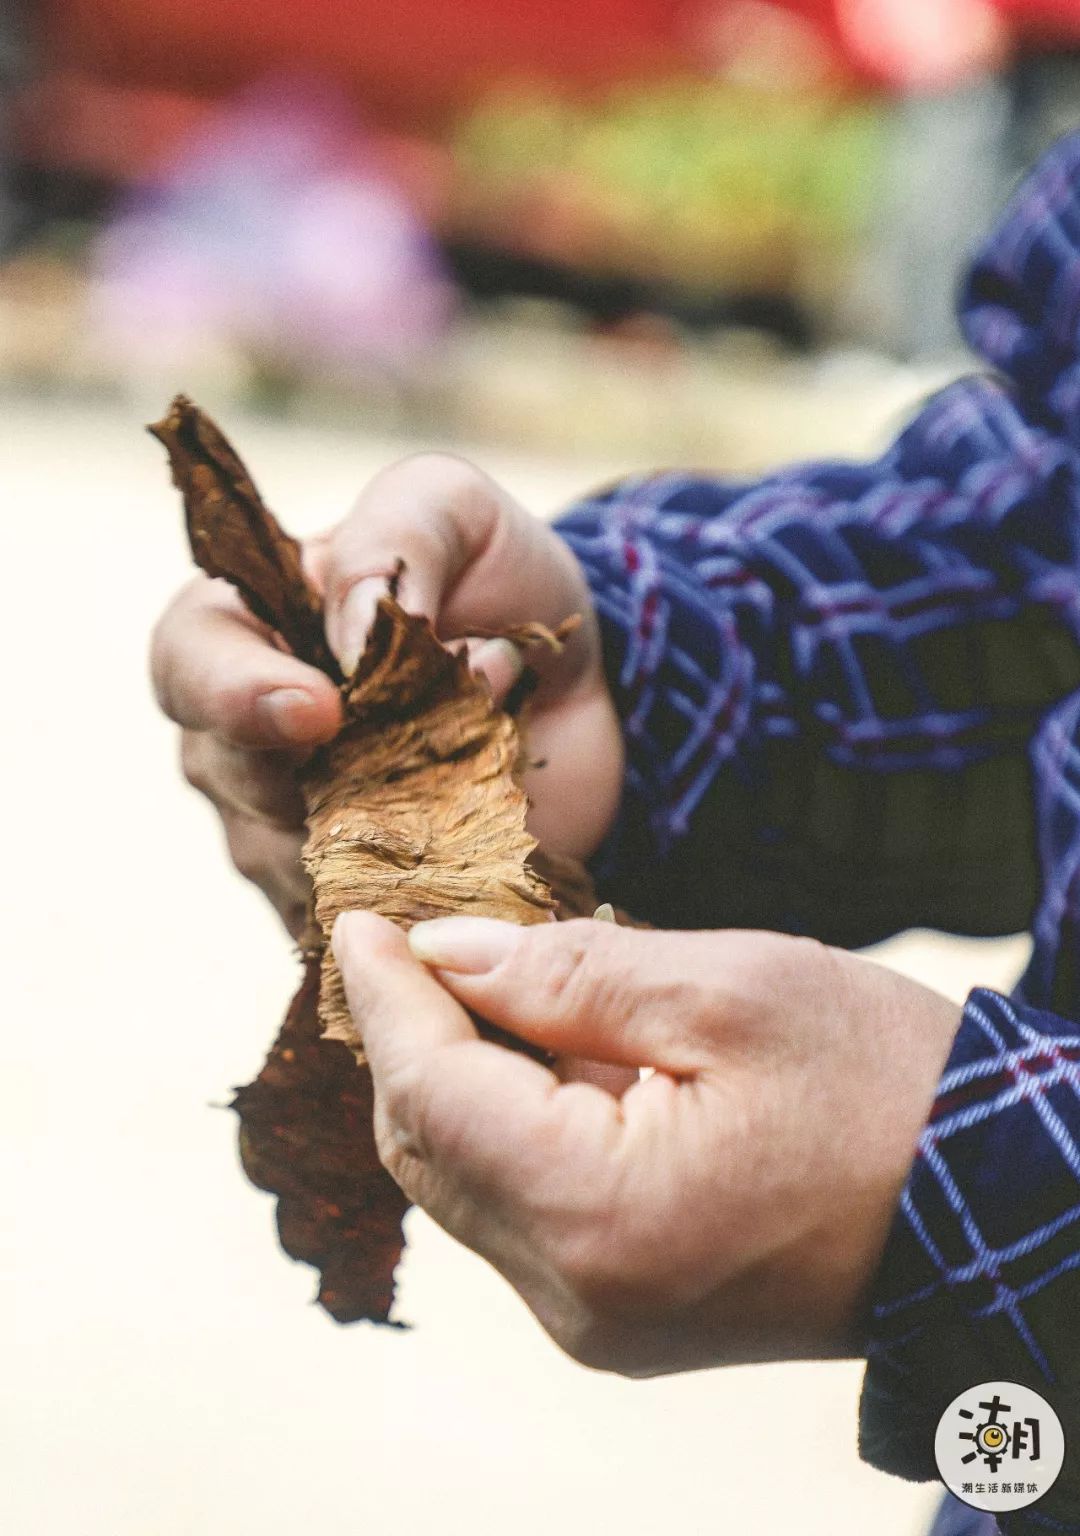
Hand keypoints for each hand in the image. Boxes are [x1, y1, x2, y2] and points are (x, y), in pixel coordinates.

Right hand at [151, 453, 623, 935]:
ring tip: (484, 777)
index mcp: (245, 627)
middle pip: (237, 778)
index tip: (321, 711)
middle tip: (445, 740)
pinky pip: (363, 920)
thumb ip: (393, 544)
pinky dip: (423, 894)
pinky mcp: (356, 896)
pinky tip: (480, 857)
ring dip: (400, 828)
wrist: (576, 682)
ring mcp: (290, 829)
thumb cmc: (496, 579)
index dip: (237, 694)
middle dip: (342, 766)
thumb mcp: (452, 510)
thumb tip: (349, 635)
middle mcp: (243, 738)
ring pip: (302, 859)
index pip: (189, 664)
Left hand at [331, 911, 961, 1374]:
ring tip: (483, 980)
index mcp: (600, 1217)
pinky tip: (543, 1052)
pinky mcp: (622, 1313)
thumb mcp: (728, 991)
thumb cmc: (888, 1087)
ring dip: (455, 1077)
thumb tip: (442, 951)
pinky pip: (521, 1210)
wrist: (990, 1199)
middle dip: (408, 1036)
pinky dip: (508, 1124)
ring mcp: (598, 1319)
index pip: (430, 1094)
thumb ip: (565, 972)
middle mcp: (578, 1296)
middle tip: (409, 939)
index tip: (361, 920)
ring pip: (466, 1181)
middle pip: (427, 1149)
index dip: (387, 996)